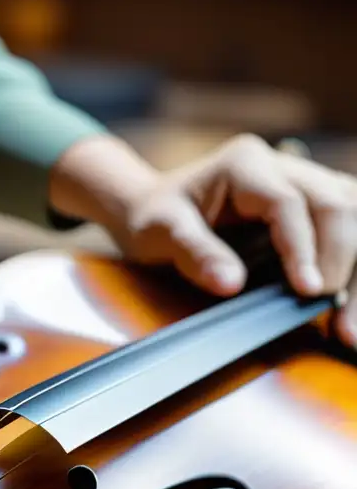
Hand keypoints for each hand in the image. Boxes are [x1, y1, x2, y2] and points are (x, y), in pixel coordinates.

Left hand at [50, 133, 356, 345]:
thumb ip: (195, 253)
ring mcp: (304, 181)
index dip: (304, 248)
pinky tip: (349, 304)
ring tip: (350, 324)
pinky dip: (353, 265)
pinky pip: (350, 227)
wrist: (151, 206)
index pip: (289, 203)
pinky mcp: (314, 206)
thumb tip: (231, 284)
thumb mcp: (160, 232)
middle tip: (339, 321)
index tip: (309, 292)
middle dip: (344, 262)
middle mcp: (283, 165)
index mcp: (244, 164)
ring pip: (353, 212)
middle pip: (336, 204)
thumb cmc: (153, 217)